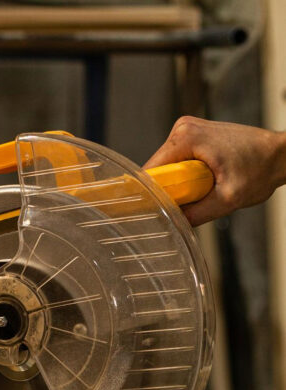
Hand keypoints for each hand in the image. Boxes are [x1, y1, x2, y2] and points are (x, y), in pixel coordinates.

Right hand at [143, 116, 285, 225]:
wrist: (279, 154)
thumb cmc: (260, 168)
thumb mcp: (228, 199)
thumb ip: (197, 214)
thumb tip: (172, 225)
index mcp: (186, 138)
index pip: (150, 172)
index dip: (150, 195)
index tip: (155, 213)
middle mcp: (183, 129)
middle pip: (157, 171)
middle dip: (169, 191)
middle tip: (193, 201)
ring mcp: (188, 131)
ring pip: (167, 169)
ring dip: (179, 185)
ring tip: (204, 189)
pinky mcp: (194, 137)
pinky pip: (178, 164)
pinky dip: (186, 178)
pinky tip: (204, 182)